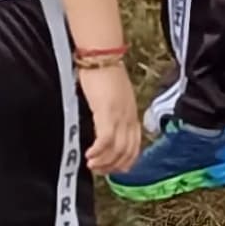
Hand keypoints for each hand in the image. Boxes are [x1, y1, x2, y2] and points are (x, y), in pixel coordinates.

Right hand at [78, 58, 143, 175]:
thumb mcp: (113, 95)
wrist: (101, 55)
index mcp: (131, 113)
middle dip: (113, 165)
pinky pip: (105, 140)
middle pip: (127, 151)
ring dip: (104, 161)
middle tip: (99, 170)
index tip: (114, 169)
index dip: (126, 161)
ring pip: (117, 149)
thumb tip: (103, 124)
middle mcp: (129, 117)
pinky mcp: (107, 112)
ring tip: (92, 164)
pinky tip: (89, 155)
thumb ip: (112, 111)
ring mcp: (120, 115)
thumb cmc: (103, 72)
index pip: (135, 145)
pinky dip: (98, 151)